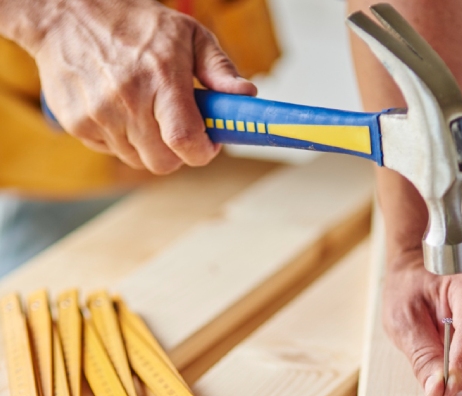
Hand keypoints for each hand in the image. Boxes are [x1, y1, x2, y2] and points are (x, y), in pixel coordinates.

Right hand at [11, 0, 255, 173]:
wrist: (63, 12)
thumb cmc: (133, 24)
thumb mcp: (185, 34)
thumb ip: (219, 68)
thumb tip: (247, 94)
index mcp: (161, 77)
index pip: (186, 142)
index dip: (202, 152)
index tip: (207, 144)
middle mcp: (128, 98)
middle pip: (164, 162)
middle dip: (176, 151)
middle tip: (175, 126)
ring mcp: (100, 114)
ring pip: (139, 160)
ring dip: (148, 145)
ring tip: (143, 110)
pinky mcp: (77, 124)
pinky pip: (112, 152)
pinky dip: (120, 139)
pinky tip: (117, 108)